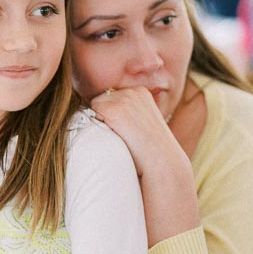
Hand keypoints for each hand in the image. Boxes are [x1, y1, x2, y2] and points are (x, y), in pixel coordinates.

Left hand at [91, 86, 200, 243]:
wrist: (161, 162)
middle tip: (122, 136)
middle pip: (102, 99)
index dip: (113, 117)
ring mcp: (123, 99)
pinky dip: (97, 126)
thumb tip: (107, 116)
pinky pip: (91, 113)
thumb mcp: (143, 125)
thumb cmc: (151, 152)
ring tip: (119, 137)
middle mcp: (133, 91)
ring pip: (95, 106)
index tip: (126, 132)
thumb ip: (129, 115)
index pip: (112, 97)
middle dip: (105, 116)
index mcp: (141, 93)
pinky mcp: (114, 109)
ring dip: (100, 121)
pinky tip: (114, 137)